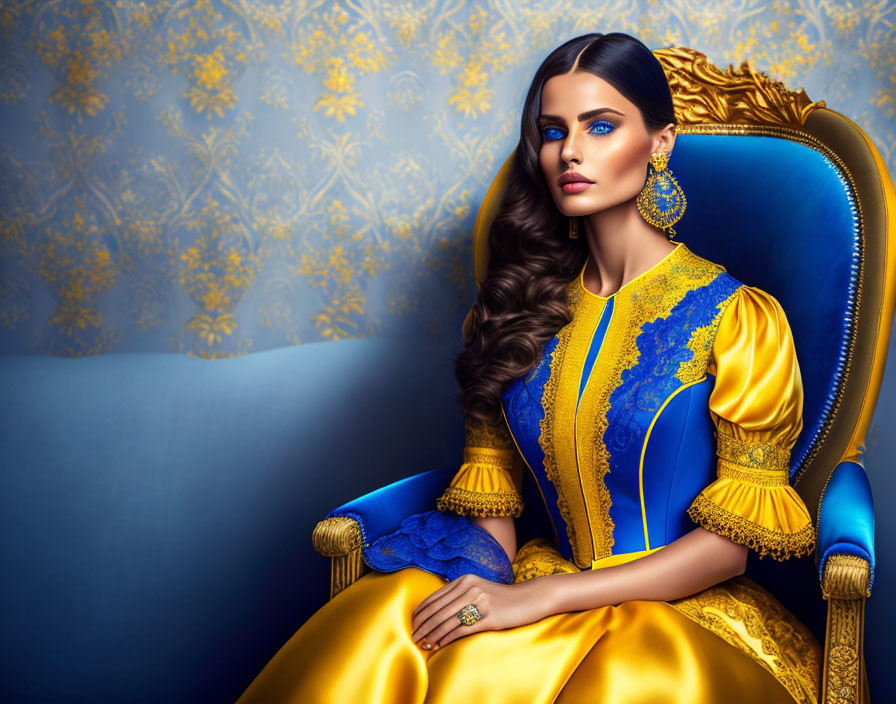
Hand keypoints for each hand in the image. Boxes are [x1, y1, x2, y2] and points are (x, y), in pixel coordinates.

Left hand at [410, 573, 554, 650]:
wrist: (529, 598)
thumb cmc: (501, 597)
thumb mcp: (478, 588)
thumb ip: (459, 594)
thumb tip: (436, 609)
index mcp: (464, 580)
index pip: (435, 597)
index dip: (421, 612)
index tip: (412, 623)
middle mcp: (470, 588)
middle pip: (438, 610)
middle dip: (422, 625)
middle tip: (413, 636)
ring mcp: (479, 602)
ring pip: (447, 621)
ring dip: (432, 634)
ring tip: (423, 643)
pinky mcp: (488, 618)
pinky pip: (461, 630)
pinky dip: (446, 638)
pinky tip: (439, 645)